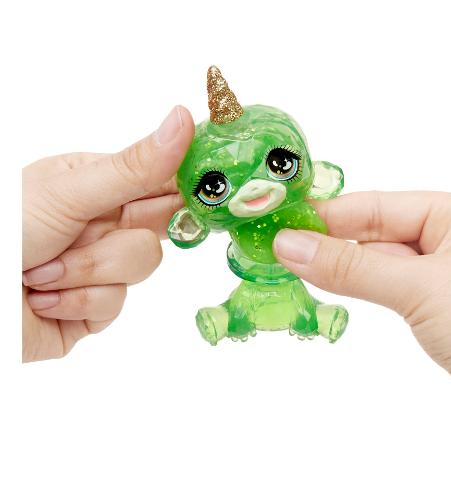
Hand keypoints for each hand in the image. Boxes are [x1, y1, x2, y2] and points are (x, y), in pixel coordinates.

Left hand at [22, 106, 194, 361]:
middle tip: (97, 231)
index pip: (161, 180)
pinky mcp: (96, 308)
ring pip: (141, 266)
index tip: (211, 191)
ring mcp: (102, 267)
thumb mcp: (71, 191)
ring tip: (44, 271)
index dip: (187, 187)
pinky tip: (44, 298)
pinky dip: (77, 302)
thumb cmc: (4, 229)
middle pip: (159, 228)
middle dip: (121, 237)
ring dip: (88, 271)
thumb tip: (184, 119)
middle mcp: (105, 223)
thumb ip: (134, 168)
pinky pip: (116, 304)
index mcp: (99, 184)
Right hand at [273, 191, 450, 428]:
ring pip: (378, 264)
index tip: (285, 222)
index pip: (378, 206)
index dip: (328, 215)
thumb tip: (292, 246)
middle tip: (278, 246)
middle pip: (375, 233)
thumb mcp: (419, 288)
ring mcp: (442, 277)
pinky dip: (357, 288)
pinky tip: (328, 284)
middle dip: (327, 241)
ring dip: (338, 266)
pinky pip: (387, 290)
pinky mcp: (435, 311)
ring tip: (292, 264)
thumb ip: (352, 266)